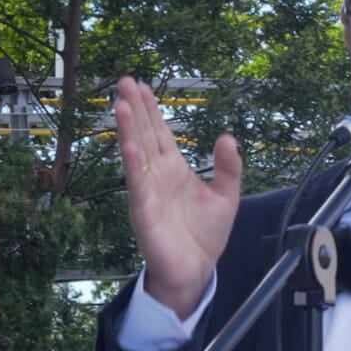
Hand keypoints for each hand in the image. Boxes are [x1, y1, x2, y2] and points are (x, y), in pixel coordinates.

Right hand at [114, 76, 241, 317]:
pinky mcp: (144, 211)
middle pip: (145, 136)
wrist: (196, 270)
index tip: (143, 86)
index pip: (161, 134)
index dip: (152, 110)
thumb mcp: (226, 196)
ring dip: (129, 130)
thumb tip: (227, 136)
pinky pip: (138, 184)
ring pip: (136, 154)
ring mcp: (148, 191)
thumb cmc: (205, 234)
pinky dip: (133, 164)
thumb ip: (228, 167)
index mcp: (175, 170)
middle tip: (126, 80)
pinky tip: (130, 145)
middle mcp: (157, 176)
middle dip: (136, 109)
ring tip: (122, 103)